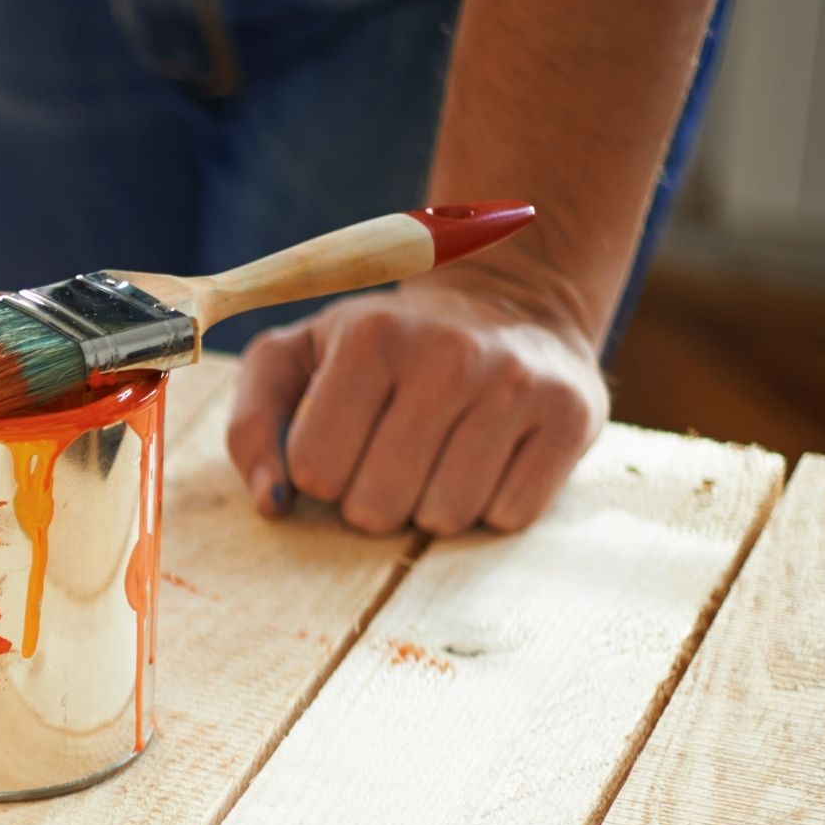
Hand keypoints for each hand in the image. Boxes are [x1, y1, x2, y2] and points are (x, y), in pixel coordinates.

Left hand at [226, 276, 608, 535]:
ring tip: (441, 454)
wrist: (510, 305)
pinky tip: (489, 457)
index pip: (314, 471)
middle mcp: (450, 355)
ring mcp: (517, 384)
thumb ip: (253, 426)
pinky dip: (492, 505)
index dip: (321, 472)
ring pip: (444, 519)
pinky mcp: (572, 415)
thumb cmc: (382, 348)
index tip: (345, 440)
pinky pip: (509, 516)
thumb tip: (272, 503)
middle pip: (377, 506)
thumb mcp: (296, 359)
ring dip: (432, 506)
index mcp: (371, 337)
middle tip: (395, 454)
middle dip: (373, 498)